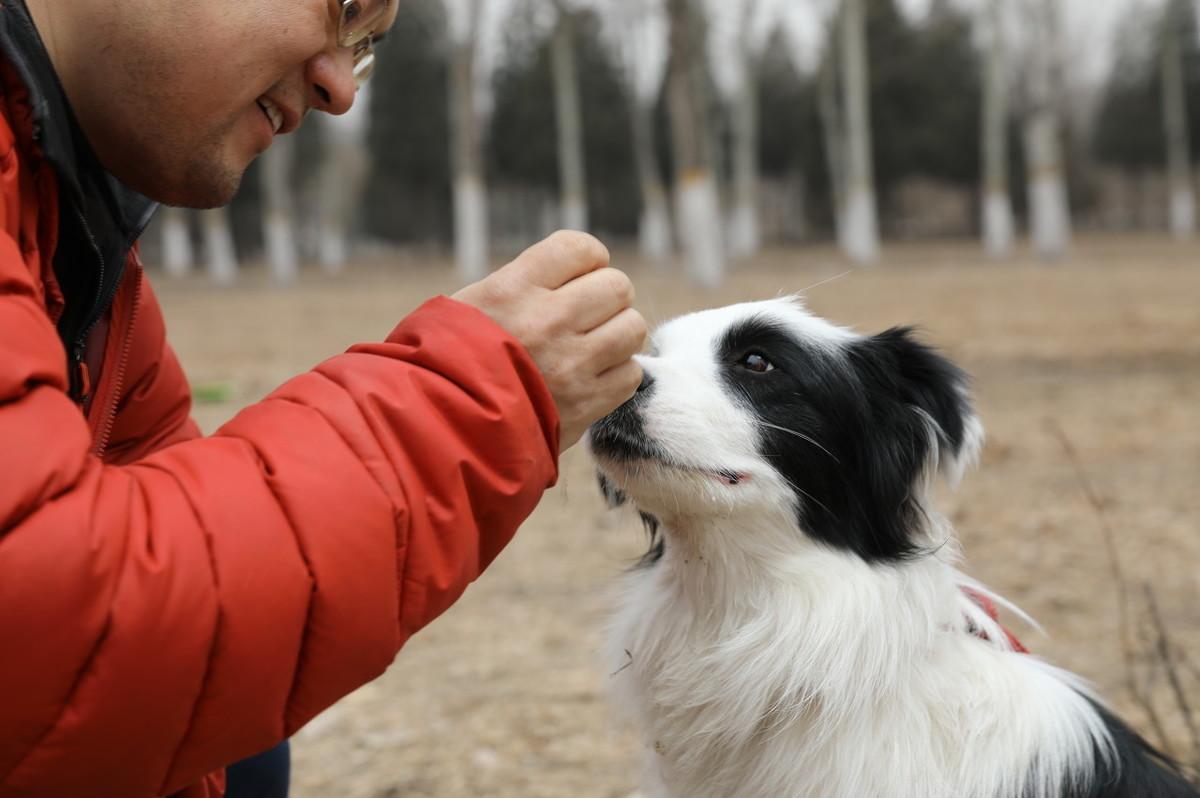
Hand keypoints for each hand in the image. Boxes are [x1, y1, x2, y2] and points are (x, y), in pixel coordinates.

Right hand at [452, 231, 646, 451]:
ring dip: (618, 335)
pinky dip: (617, 375)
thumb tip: (581, 270)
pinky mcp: (585, 404)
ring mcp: (570, 364)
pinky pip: (631, 374)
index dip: (589, 260)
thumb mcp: (473, 304)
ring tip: (593, 346)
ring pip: (632, 328)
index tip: (579, 277)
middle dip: (607, 299)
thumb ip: (527, 283)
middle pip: (616, 287)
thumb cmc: (452, 361)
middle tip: (587, 316)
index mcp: (513, 289)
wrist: (444, 428)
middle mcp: (546, 321)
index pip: (581, 248)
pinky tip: (591, 378)